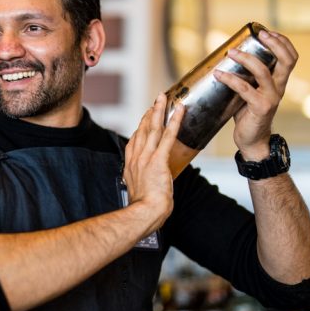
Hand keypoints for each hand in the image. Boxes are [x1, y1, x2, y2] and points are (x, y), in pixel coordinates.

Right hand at [123, 94, 184, 225]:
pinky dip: (174, 121)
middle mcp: (136, 158)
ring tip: (164, 97)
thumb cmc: (144, 208)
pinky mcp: (158, 160)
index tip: (145, 118)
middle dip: (149, 113)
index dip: (140, 127)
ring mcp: (146, 158)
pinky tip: (179, 110)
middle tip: (156, 100)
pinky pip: (168, 136)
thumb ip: (142, 182)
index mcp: (130, 166)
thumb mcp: (138, 192)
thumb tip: (147, 183)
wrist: (144, 213)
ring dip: (159, 111)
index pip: (134, 141)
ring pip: (153, 128)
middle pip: (142, 130)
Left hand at [214, 28, 297, 159]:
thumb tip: (230, 54)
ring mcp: (271, 98)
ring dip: (246, 59)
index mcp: (279, 81)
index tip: (267, 32)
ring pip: (262, 71)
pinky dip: (229, 79)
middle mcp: (279, 88)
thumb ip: (249, 75)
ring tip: (231, 52)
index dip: (283, 42)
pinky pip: (244, 89)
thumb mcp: (253, 90)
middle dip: (274, 44)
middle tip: (258, 35)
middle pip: (286, 60)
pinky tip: (218, 74)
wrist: (252, 139)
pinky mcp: (260, 107)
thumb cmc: (249, 112)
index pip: (291, 57)